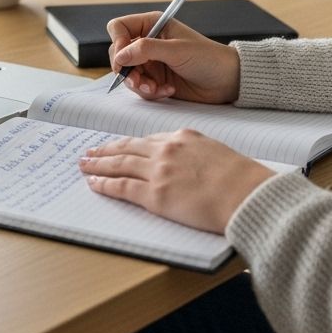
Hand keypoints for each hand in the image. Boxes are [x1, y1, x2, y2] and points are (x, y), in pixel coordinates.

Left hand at [79, 129, 273, 232]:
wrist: (247, 194)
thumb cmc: (240, 179)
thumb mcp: (216, 152)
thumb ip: (195, 153)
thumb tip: (185, 164)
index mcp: (182, 137)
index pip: (147, 140)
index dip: (128, 145)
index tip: (117, 147)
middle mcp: (166, 150)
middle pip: (127, 148)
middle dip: (106, 151)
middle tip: (90, 152)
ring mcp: (158, 171)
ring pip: (119, 164)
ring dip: (98, 165)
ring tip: (84, 165)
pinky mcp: (155, 195)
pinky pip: (122, 187)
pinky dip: (105, 184)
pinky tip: (94, 184)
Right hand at [107, 12, 239, 102]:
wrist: (227, 81)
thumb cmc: (208, 58)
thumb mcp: (176, 50)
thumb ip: (145, 50)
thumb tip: (120, 56)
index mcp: (152, 25)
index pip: (119, 27)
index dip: (118, 43)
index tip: (124, 59)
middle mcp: (148, 42)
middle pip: (119, 53)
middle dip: (127, 70)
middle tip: (140, 80)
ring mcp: (151, 62)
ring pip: (127, 74)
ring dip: (139, 84)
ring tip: (156, 88)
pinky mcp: (155, 80)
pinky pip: (140, 87)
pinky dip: (150, 92)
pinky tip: (167, 90)